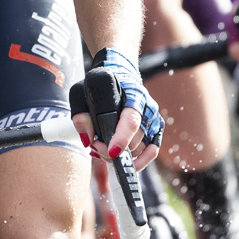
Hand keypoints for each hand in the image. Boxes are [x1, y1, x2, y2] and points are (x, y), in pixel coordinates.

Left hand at [70, 49, 163, 170]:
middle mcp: (147, 108)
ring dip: (121, 156)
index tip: (111, 151)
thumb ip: (81, 115)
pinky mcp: (156, 129)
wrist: (120, 76)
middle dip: (112, 151)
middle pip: (134, 140)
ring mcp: (154, 119)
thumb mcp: (82, 92)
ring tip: (102, 148)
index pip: (131, 121)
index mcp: (132, 95)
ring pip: (140, 149)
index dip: (122, 139)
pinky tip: (125, 162)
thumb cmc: (100, 85)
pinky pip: (152, 151)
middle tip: (94, 146)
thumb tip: (87, 140)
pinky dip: (139, 161)